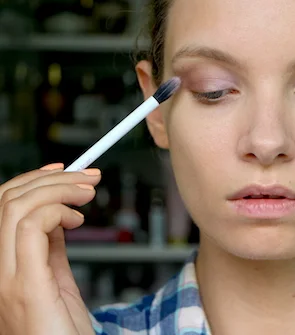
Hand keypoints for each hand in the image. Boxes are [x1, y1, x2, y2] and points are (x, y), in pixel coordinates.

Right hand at [0, 163, 100, 334]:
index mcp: (2, 264)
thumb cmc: (61, 332)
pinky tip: (78, 218)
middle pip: (5, 200)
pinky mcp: (24, 285)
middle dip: (49, 178)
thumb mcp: (55, 280)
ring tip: (88, 191)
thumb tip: (60, 215)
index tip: (66, 172)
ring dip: (57, 188)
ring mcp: (4, 277)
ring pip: (14, 208)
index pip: (2, 207)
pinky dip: (57, 210)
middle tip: (87, 177)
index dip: (32, 182)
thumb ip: (50, 248)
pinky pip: (31, 228)